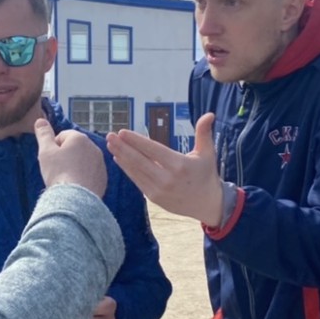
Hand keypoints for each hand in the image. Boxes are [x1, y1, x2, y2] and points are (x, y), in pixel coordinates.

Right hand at [36, 119, 106, 196]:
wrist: (75, 199)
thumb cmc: (59, 172)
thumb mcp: (46, 151)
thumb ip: (44, 134)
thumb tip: (40, 120)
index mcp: (80, 138)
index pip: (63, 136)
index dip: (53, 148)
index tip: (51, 160)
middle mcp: (94, 147)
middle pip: (74, 148)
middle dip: (65, 157)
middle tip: (57, 170)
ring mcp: (100, 163)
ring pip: (83, 161)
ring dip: (74, 167)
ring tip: (66, 179)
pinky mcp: (103, 178)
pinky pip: (90, 174)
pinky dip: (83, 178)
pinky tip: (75, 186)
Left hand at [106, 114, 223, 225]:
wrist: (208, 204)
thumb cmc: (207, 174)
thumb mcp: (208, 153)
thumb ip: (204, 132)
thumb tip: (210, 114)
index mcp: (180, 165)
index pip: (153, 150)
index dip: (136, 141)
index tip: (122, 132)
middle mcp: (168, 178)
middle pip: (140, 160)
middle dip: (122, 147)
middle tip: (109, 136)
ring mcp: (159, 190)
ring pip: (136, 171)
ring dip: (121, 157)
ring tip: (110, 145)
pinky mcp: (154, 198)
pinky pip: (137, 181)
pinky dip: (127, 170)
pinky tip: (119, 159)